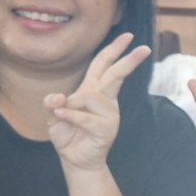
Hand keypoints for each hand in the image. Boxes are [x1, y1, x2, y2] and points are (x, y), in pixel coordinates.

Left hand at [45, 32, 151, 173]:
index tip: (128, 36)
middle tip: (144, 48)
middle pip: (115, 74)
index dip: (114, 49)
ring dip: (72, 104)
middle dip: (128, 60)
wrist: (73, 159)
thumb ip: (51, 102)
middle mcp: (105, 100)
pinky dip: (70, 116)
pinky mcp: (107, 129)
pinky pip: (85, 117)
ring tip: (61, 113)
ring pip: (91, 97)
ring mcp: (109, 114)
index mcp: (93, 90)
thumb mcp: (52, 114)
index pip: (104, 65)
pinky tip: (60, 117)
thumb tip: (59, 97)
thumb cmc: (66, 134)